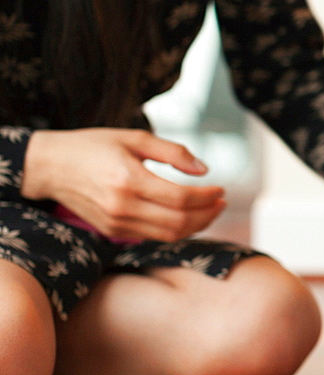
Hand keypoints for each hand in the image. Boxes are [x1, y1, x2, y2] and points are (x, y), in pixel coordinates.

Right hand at [22, 128, 225, 241]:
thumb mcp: (134, 138)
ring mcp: (115, 223)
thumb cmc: (94, 146)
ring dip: (196, 226)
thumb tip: (205, 170)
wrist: (50, 166)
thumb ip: (173, 152)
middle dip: (207, 215)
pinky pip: (152, 237)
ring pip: (167, 235)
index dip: (207, 197)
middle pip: (178, 222)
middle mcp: (122, 206)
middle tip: (222, 203)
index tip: (222, 190)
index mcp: (128, 179)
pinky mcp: (111, 231)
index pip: (180, 198)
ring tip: (210, 211)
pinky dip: (175, 230)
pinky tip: (187, 217)